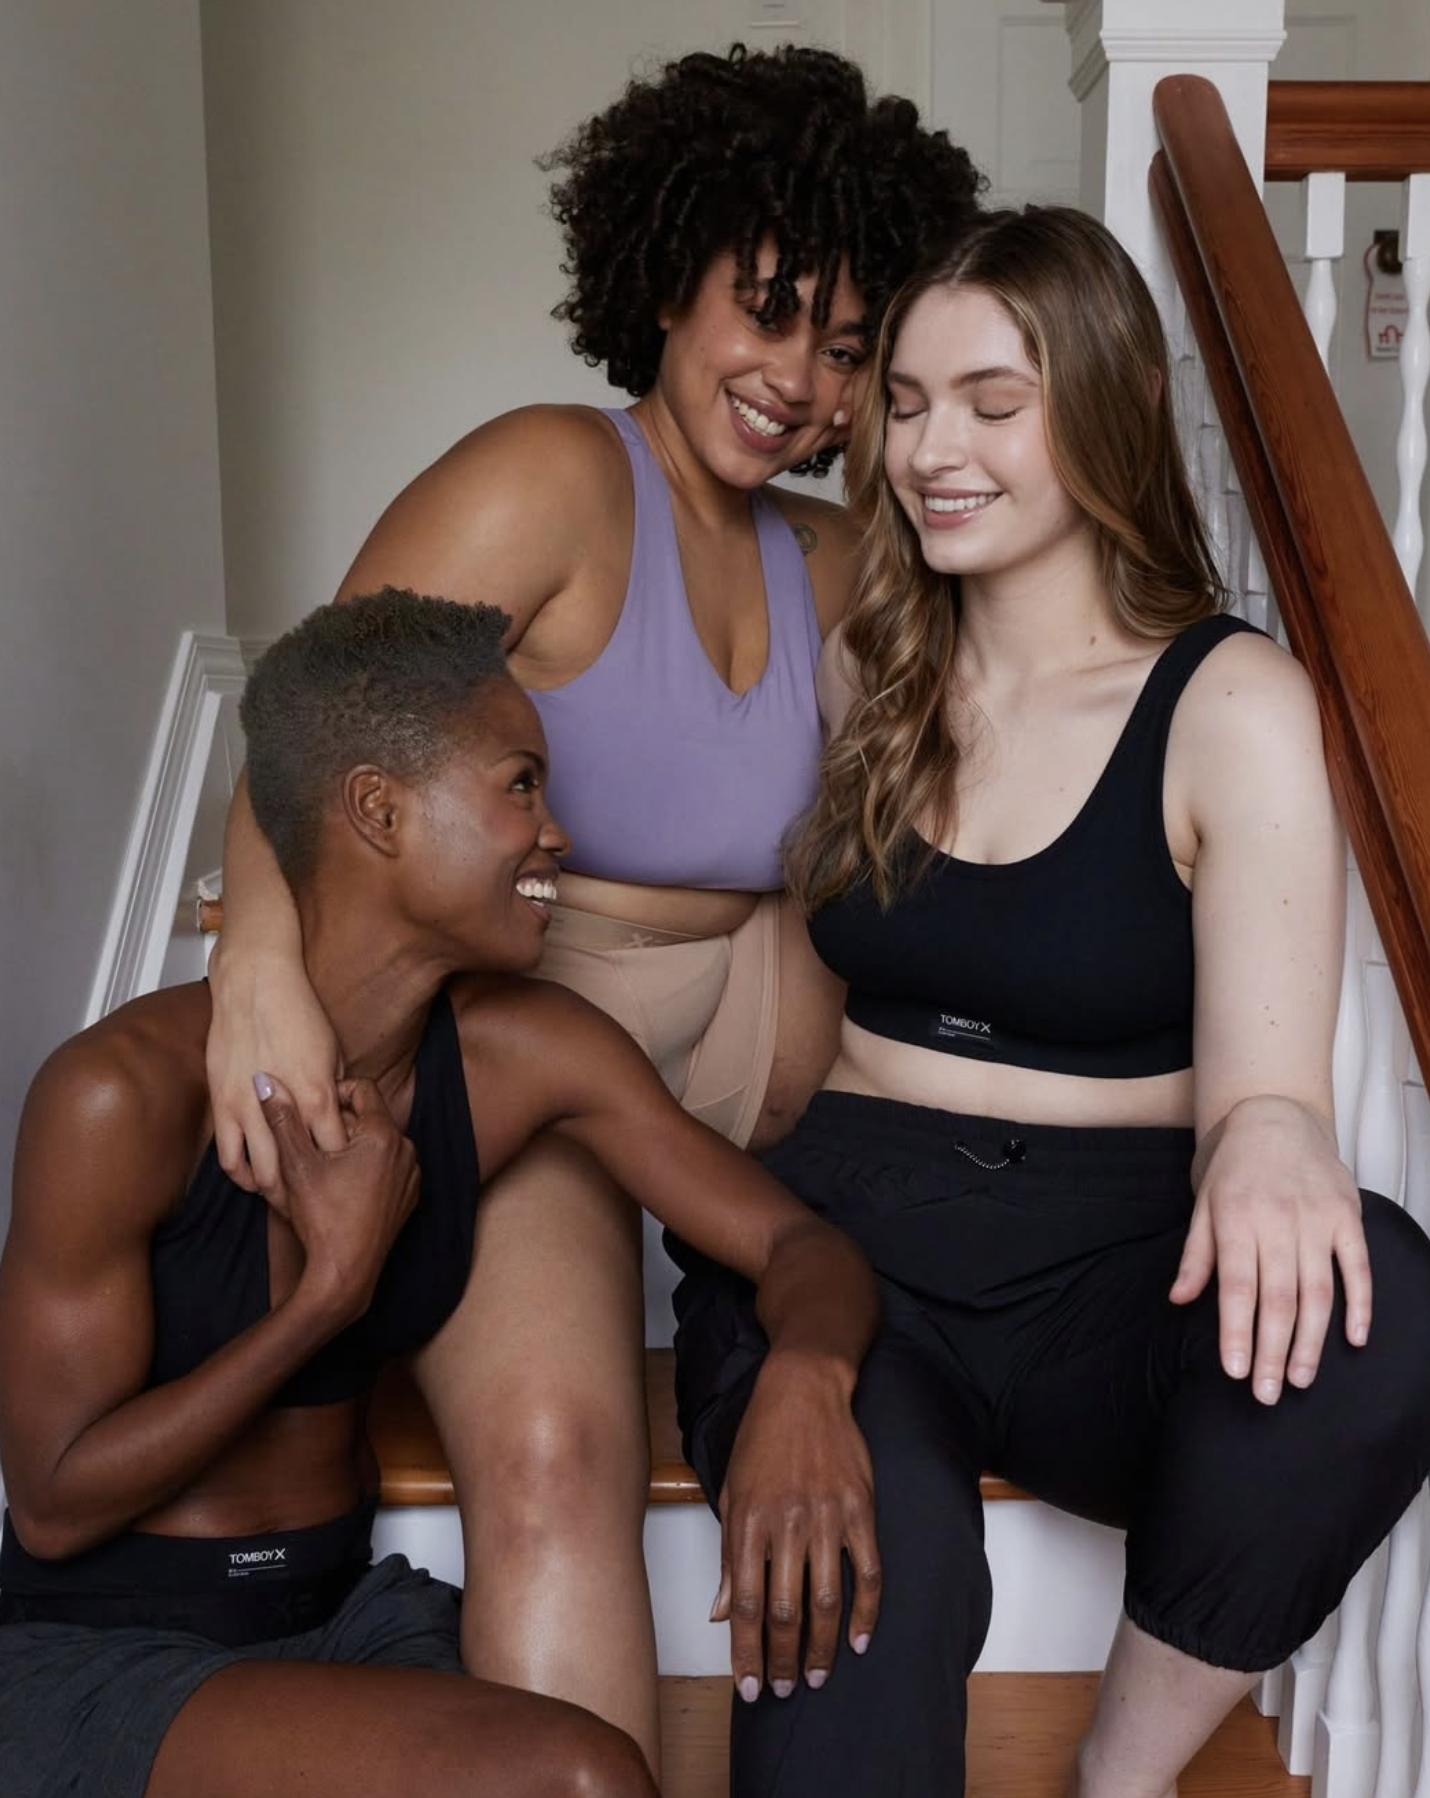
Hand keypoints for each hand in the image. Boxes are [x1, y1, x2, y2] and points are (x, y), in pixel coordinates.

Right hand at [207, 938, 345, 1190]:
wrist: (254, 984)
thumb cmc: (298, 1011)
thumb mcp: (333, 1052)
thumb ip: (334, 1092)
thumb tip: (337, 1120)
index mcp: (318, 1093)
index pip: (336, 1151)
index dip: (342, 1170)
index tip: (347, 1181)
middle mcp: (283, 1106)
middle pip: (298, 1171)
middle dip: (309, 1192)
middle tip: (317, 1202)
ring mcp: (247, 1107)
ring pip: (261, 1172)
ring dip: (274, 1190)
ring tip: (285, 1198)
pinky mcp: (221, 1104)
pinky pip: (228, 1156)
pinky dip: (243, 1175)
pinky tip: (255, 1179)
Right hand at [255, 1073, 418, 1325]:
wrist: (346, 1273)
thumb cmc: (321, 1218)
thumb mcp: (296, 1165)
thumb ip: (282, 1118)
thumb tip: (265, 1080)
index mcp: (384, 1135)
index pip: (363, 1088)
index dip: (334, 1091)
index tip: (312, 1105)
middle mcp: (407, 1150)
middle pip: (371, 1117)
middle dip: (341, 1122)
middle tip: (311, 1137)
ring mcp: (412, 1175)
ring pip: (379, 1143)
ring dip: (354, 1145)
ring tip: (323, 1162)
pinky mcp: (409, 1197)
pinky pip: (388, 1168)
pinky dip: (368, 1167)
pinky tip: (342, 1185)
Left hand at [714, 1355, 879, 1699]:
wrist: (803, 1388)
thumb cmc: (762, 1439)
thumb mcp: (732, 1492)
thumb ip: (730, 1556)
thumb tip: (722, 1612)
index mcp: (748, 1520)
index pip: (746, 1604)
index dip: (745, 1652)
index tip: (747, 1687)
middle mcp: (787, 1522)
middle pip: (785, 1610)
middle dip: (781, 1659)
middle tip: (781, 1690)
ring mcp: (828, 1516)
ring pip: (827, 1599)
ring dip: (821, 1647)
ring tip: (814, 1677)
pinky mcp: (860, 1509)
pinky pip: (868, 1572)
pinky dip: (867, 1612)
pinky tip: (861, 1642)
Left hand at [1171, 1095, 1370, 1403]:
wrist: (1275, 1116)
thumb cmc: (1234, 1166)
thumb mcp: (1203, 1204)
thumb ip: (1196, 1255)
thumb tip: (1178, 1299)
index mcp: (1237, 1219)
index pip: (1237, 1287)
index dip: (1237, 1332)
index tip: (1236, 1371)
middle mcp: (1279, 1221)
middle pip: (1279, 1299)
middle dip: (1273, 1351)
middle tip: (1269, 1393)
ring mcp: (1317, 1219)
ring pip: (1318, 1292)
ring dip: (1311, 1341)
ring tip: (1301, 1378)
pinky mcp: (1347, 1217)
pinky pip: (1357, 1268)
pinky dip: (1359, 1305)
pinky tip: (1353, 1339)